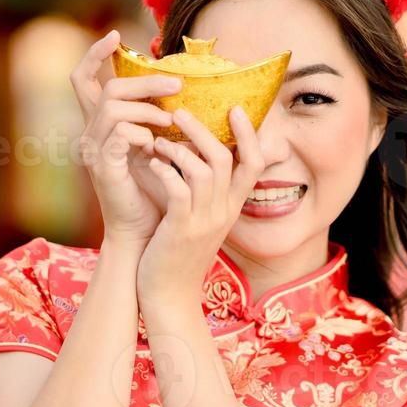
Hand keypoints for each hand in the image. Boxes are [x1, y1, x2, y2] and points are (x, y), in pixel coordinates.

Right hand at [71, 30, 179, 247]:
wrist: (147, 234)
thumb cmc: (159, 192)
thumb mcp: (161, 147)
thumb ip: (161, 119)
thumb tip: (182, 87)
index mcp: (102, 126)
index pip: (84, 80)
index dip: (95, 54)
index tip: (117, 35)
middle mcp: (91, 134)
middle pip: (106, 87)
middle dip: (144, 81)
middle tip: (177, 84)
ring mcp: (93, 150)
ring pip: (113, 106)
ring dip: (148, 107)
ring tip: (172, 121)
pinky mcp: (102, 167)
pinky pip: (120, 133)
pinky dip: (143, 132)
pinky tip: (158, 146)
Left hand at [136, 105, 265, 313]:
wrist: (169, 297)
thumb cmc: (178, 255)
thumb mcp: (200, 222)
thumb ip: (205, 193)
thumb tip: (197, 159)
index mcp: (231, 207)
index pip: (255, 164)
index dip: (249, 134)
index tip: (236, 109)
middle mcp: (224, 212)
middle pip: (228, 158)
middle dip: (204, 130)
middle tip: (180, 113)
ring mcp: (204, 221)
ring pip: (204, 169)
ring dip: (179, 148)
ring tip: (157, 140)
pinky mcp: (182, 229)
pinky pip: (179, 190)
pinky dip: (165, 171)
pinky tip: (151, 165)